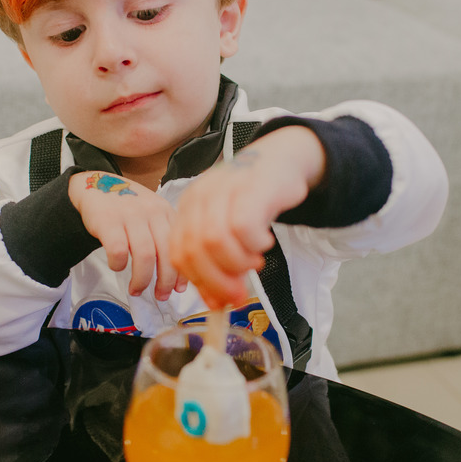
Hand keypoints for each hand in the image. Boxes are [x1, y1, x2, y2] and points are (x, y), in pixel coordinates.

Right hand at [69, 172, 186, 299]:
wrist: (97, 184)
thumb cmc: (127, 206)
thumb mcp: (152, 214)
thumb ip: (164, 238)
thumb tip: (178, 278)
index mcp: (166, 212)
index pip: (180, 246)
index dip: (181, 272)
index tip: (178, 289)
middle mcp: (151, 212)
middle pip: (165, 254)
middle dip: (164, 281)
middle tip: (160, 296)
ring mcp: (130, 215)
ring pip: (144, 256)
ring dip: (142, 279)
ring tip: (137, 289)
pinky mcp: (108, 221)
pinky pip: (118, 251)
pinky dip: (118, 265)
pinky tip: (117, 267)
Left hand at [172, 126, 325, 308]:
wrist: (281, 159)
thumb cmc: (253, 197)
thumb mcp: (227, 227)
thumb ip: (218, 262)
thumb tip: (216, 303)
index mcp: (188, 208)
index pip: (179, 254)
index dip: (199, 283)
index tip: (219, 301)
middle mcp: (200, 197)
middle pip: (194, 250)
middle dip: (218, 281)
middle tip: (239, 293)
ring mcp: (222, 190)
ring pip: (214, 241)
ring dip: (237, 263)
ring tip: (254, 263)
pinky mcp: (249, 188)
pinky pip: (243, 227)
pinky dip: (254, 244)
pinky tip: (263, 242)